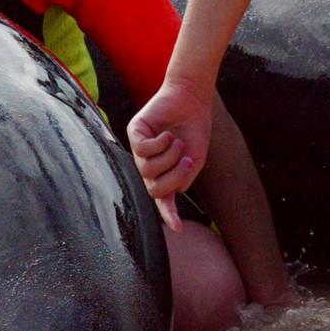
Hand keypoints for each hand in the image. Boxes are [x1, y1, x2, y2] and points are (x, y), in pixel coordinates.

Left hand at [126, 80, 214, 230]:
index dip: (170, 214)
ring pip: (147, 170)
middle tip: (187, 160)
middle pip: (154, 189)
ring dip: (168, 158)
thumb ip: (184, 177)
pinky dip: (159, 145)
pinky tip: (168, 135)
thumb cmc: (194, 129)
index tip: (179, 229)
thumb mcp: (195, 159)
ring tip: (178, 143)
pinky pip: (142, 150)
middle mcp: (148, 164)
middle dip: (174, 177)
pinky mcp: (134, 133)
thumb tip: (173, 191)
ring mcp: (139, 149)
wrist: (192, 101)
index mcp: (164, 172)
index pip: (163, 199)